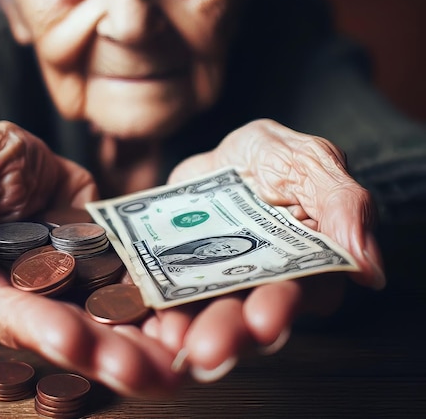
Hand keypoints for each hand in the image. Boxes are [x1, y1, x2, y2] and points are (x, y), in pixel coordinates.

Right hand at [0, 121, 179, 396]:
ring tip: (173, 361)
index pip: (6, 312)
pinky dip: (159, 315)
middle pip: (65, 333)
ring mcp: (73, 290)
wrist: (28, 162)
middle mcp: (29, 298)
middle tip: (142, 367)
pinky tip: (186, 328)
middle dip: (103, 353)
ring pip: (104, 326)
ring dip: (139, 348)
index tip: (72, 340)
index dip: (39, 327)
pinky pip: (132, 296)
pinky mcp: (106, 274)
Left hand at [142, 119, 384, 382]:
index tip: (262, 317)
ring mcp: (209, 282)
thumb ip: (343, 206)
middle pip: (242, 319)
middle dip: (226, 334)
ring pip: (198, 314)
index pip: (295, 297)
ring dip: (182, 330)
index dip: (279, 310)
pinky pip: (155, 291)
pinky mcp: (170, 271)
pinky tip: (133, 310)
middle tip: (206, 348)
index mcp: (299, 268)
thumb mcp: (311, 163)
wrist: (226, 153)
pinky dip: (144, 302)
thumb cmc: (278, 158)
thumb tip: (369, 267)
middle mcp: (254, 286)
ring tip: (165, 333)